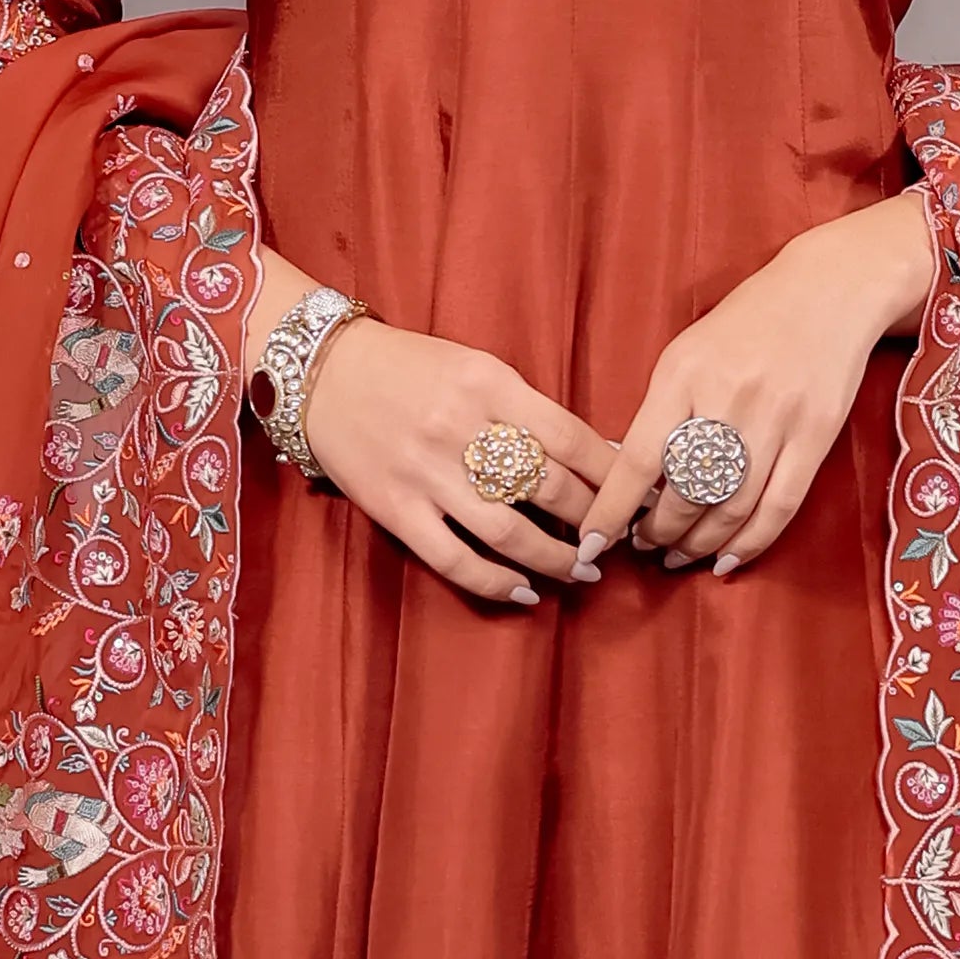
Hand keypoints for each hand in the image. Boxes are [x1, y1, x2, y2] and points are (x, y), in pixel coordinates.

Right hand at [298, 318, 616, 609]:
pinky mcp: (395, 508)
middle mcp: (460, 427)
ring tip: (582, 571)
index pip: (570, 437)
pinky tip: (524, 591)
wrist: (325, 372)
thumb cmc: (411, 367)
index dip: (611, 475)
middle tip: (616, 539)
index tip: (634, 496)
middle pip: (548, 487)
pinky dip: (495, 582)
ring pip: (508, 531)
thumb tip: (596, 455)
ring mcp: (425, 473)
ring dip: (555, 559)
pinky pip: (454, 559)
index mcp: (488, 383)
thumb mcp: (476, 366)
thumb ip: (528, 408)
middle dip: (594, 520)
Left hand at [576, 189, 935, 575]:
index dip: (613, 511)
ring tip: (679, 555)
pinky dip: (750, 543)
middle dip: (658, 532)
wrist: (829, 289)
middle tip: (645, 546)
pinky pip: (779, 507)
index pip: (640, 460)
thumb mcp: (686, 353)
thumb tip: (631, 482)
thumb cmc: (746, 324)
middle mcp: (729, 398)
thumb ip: (661, 411)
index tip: (593, 543)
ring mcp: (778, 420)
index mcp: (685, 374)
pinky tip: (727, 559)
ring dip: (698, 544)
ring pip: (730, 508)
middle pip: (685, 493)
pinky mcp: (816, 436)